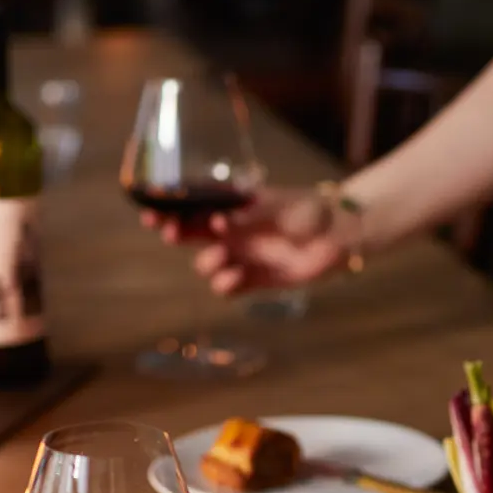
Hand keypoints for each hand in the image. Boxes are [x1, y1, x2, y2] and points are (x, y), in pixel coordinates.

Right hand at [142, 188, 348, 295]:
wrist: (339, 236)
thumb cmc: (309, 211)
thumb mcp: (277, 207)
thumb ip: (247, 216)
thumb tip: (215, 222)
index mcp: (233, 205)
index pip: (193, 205)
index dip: (169, 209)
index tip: (153, 212)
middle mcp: (231, 230)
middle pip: (189, 233)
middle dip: (175, 234)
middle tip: (172, 235)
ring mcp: (241, 255)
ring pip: (206, 264)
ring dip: (207, 263)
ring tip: (223, 257)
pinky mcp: (255, 279)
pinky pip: (228, 287)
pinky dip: (225, 285)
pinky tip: (234, 277)